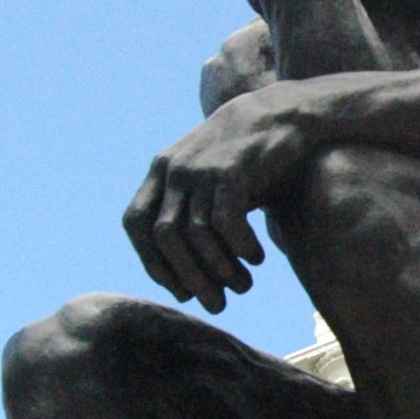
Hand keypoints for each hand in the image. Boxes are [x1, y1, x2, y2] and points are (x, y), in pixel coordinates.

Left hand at [123, 90, 307, 312]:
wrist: (282, 113)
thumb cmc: (247, 159)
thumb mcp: (208, 181)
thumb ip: (191, 215)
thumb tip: (186, 277)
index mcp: (161, 171)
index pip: (137, 224)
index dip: (152, 260)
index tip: (180, 289)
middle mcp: (174, 169)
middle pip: (165, 236)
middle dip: (188, 277)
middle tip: (216, 305)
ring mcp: (201, 168)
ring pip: (197, 235)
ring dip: (220, 269)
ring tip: (243, 286)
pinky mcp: (231, 170)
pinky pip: (226, 222)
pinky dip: (240, 247)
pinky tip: (257, 258)